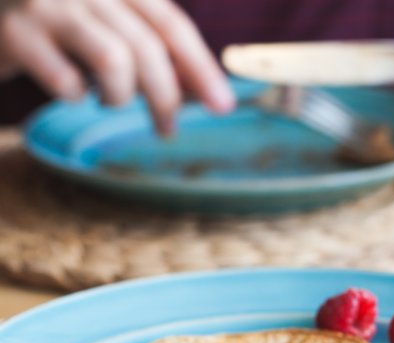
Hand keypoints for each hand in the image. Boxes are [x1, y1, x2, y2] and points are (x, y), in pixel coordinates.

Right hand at [0, 0, 234, 133]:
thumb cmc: (59, 28)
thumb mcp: (111, 27)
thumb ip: (152, 50)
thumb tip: (201, 91)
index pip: (173, 26)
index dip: (201, 68)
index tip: (223, 105)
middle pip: (148, 47)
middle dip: (165, 98)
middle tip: (167, 129)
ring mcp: (48, 3)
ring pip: (113, 59)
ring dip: (119, 96)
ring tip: (109, 101)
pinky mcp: (15, 30)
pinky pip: (64, 78)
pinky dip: (74, 95)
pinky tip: (69, 92)